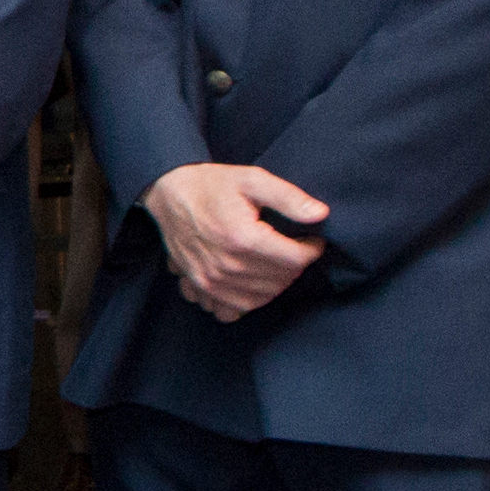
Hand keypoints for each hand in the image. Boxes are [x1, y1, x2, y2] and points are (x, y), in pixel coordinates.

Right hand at [143, 162, 333, 321]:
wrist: (169, 194)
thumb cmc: (211, 185)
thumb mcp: (252, 179)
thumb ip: (289, 197)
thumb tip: (320, 214)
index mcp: (243, 237)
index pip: (296, 259)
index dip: (312, 249)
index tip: (311, 239)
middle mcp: (227, 264)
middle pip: (281, 280)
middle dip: (294, 265)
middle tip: (291, 247)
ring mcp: (211, 281)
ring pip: (262, 298)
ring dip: (276, 283)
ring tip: (274, 262)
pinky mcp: (200, 288)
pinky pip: (233, 311)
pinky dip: (248, 301)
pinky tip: (251, 282)